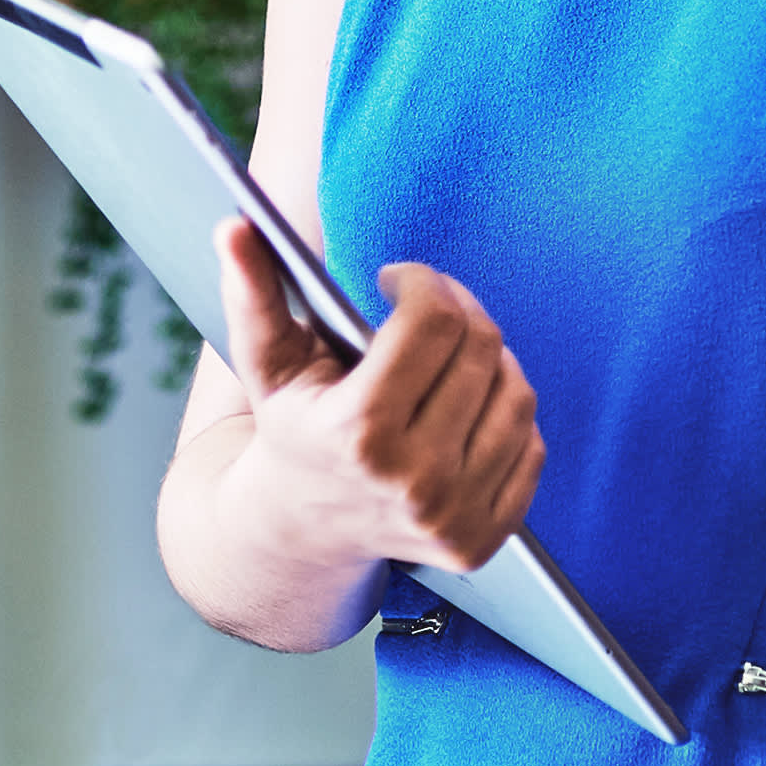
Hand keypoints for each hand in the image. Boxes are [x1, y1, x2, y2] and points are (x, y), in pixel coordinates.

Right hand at [210, 219, 542, 577]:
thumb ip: (252, 293)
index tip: (397, 280)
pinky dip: (506, 413)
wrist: (300, 532)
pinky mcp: (482, 541)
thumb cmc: (291, 428)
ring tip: (452, 355)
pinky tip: (467, 407)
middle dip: (458, 309)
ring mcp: (452, 516)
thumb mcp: (266, 364)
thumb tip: (235, 225)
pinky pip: (530, 446)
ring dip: (490, 359)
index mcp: (357, 431)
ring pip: (516, 393)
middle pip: (481, 349)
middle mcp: (412, 481)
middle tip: (432, 305)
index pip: (432, 320)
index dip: (420, 281)